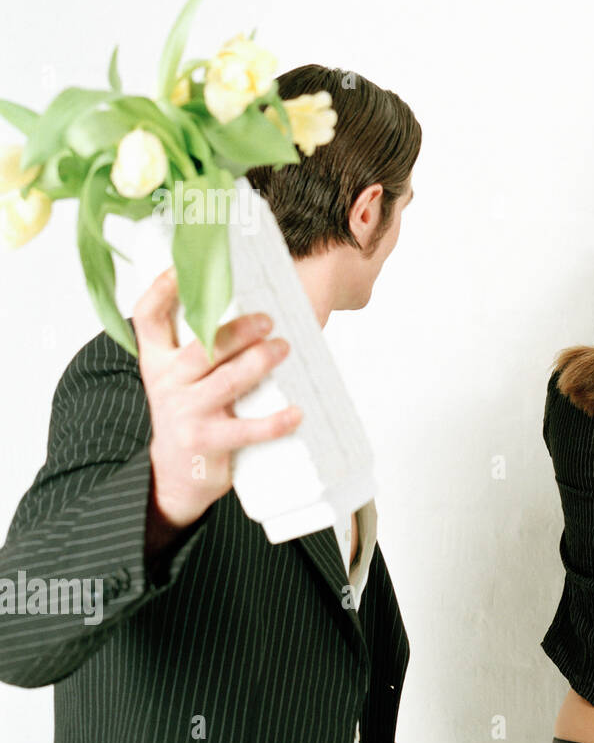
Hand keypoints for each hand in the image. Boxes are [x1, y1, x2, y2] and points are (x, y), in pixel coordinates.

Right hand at [133, 267, 302, 535]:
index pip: (148, 318)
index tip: (183, 268)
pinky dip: (274, 421)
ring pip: (226, 382)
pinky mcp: (207, 442)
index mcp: (158, 361)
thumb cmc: (191, 413)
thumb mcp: (183, 378)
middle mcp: (167, 383)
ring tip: (284, 348)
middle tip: (268, 320)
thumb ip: (203, 346)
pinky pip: (247, 429)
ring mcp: (185, 414)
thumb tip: (253, 306)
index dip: (162, 289)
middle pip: (200, 349)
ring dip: (259, 363)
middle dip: (235, 331)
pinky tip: (296, 412)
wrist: (177, 474)